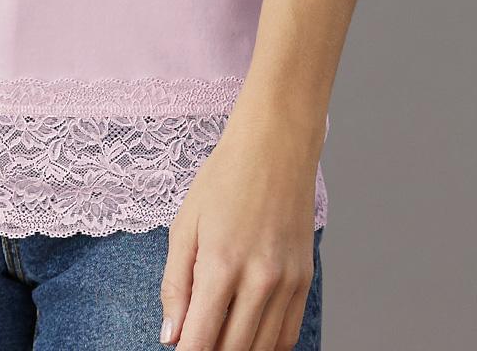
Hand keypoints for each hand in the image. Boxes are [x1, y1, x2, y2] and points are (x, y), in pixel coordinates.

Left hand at [159, 104, 320, 350]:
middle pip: (233, 350)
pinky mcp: (305, 279)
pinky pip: (289, 334)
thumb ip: (175, 285)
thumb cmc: (225, 178)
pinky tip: (249, 336)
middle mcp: (259, 278)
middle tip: (195, 341)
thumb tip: (171, 335)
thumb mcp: (185, 225)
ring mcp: (287, 281)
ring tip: (219, 337)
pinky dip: (268, 345)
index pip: (201, 340)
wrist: (274, 146)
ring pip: (263, 349)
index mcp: (221, 264)